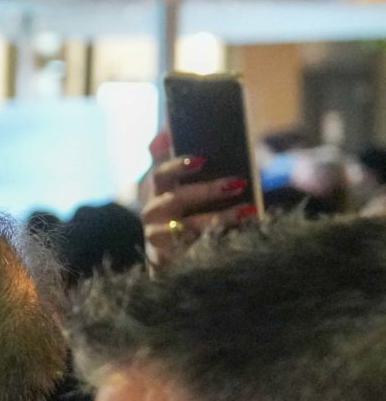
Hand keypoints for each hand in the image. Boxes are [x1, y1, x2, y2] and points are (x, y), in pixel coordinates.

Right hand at [141, 152, 255, 269]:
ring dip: (218, 218)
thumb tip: (183, 141)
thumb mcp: (182, 190)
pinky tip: (239, 236)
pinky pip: (193, 250)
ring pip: (187, 227)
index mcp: (157, 190)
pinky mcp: (165, 259)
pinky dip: (217, 241)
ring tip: (247, 211)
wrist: (170, 257)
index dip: (177, 165)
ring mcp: (156, 236)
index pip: (161, 172)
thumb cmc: (183, 215)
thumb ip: (185, 168)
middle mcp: (153, 211)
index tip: (202, 159)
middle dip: (207, 191)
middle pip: (175, 198)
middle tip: (238, 183)